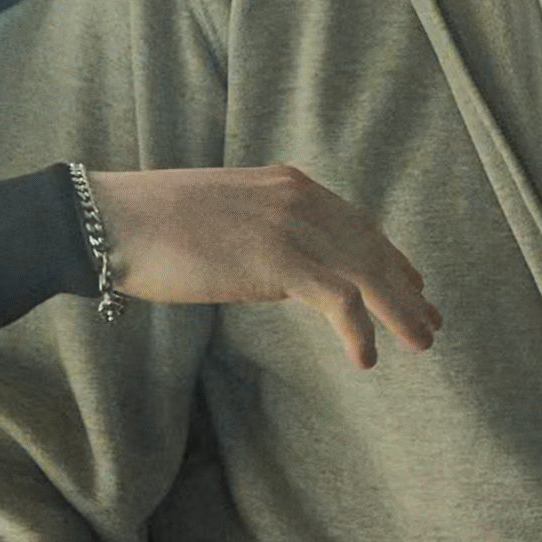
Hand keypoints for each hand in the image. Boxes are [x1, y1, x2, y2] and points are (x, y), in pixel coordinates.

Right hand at [88, 165, 440, 366]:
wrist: (112, 220)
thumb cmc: (152, 224)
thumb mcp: (225, 217)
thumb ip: (264, 235)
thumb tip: (287, 275)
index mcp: (288, 185)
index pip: (356, 224)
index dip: (389, 257)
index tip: (412, 284)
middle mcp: (300, 199)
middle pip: (371, 247)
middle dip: (405, 288)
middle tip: (429, 322)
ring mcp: (290, 227)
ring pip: (366, 272)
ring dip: (398, 311)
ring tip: (418, 343)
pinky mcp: (276, 260)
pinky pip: (336, 298)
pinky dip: (358, 329)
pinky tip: (365, 356)